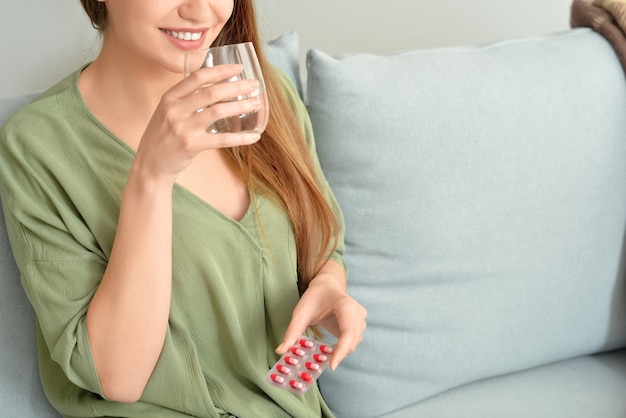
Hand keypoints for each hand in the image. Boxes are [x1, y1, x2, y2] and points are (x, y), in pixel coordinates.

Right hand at [134, 64, 261, 182]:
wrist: (149, 165)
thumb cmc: (162, 137)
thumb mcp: (166, 112)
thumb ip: (185, 100)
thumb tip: (214, 89)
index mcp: (169, 97)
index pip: (197, 77)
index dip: (220, 70)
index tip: (238, 68)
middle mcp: (175, 110)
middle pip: (211, 92)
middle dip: (236, 86)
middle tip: (254, 84)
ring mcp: (183, 128)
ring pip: (218, 111)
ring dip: (240, 106)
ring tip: (255, 103)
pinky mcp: (191, 145)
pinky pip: (222, 139)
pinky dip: (240, 138)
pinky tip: (254, 136)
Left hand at [276, 268, 366, 370]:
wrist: (327, 287)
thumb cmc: (314, 297)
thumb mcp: (301, 312)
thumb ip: (292, 331)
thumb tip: (280, 351)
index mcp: (346, 305)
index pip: (347, 332)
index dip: (341, 350)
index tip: (331, 366)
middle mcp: (358, 312)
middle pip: (352, 341)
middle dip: (339, 355)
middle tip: (322, 365)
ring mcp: (361, 319)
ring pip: (353, 344)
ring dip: (340, 352)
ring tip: (324, 356)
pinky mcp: (360, 326)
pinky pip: (353, 343)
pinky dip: (342, 349)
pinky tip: (330, 350)